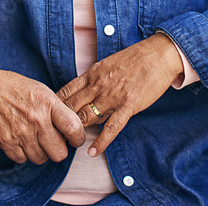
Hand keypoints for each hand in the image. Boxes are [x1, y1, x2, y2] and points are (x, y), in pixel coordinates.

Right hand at [0, 62, 84, 164]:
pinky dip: (24, 153)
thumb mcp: (41, 90)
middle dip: (58, 149)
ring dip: (40, 151)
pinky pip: (23, 159)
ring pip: (41, 159)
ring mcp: (20, 133)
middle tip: (53, 140)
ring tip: (34, 137)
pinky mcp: (6, 143)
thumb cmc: (15, 88)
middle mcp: (36, 120)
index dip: (78, 138)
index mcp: (47, 103)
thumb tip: (71, 129)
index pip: (73, 129)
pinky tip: (21, 139)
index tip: (75, 138)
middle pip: (59, 153)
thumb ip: (56, 109)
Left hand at [56, 33, 182, 157]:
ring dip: (77, 132)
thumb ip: (96, 78)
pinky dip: (101, 142)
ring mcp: (113, 96)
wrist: (158, 55)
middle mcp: (99, 84)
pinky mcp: (128, 106)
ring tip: (68, 144)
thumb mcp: (108, 63)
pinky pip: (111, 127)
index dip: (56, 106)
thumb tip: (85, 93)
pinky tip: (92, 152)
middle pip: (73, 106)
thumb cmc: (135, 58)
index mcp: (93, 73)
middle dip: (61, 122)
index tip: (49, 117)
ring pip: (87, 117)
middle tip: (54, 135)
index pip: (67, 91)